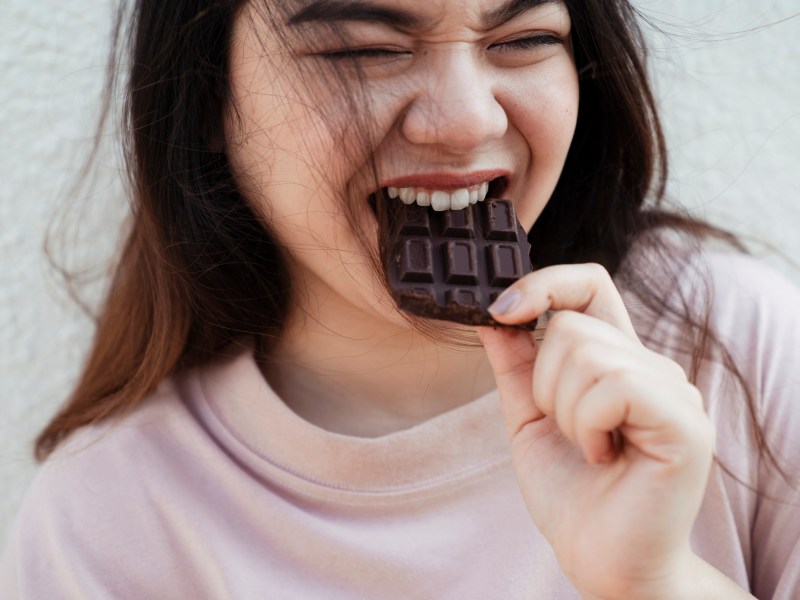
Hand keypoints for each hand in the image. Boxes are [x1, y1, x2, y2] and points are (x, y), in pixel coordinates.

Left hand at [478, 263, 716, 599]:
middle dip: (543, 385)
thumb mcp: (528, 417)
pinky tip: (603, 456)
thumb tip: (492, 311)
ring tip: (588, 448)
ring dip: (564, 411)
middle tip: (566, 432)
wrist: (599, 559)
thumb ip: (515, 363)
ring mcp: (673, 391)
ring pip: (588, 354)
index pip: (589, 284)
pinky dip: (587, 426)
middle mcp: (651, 367)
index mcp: (616, 360)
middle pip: (572, 326)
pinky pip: (614, 387)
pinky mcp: (684, 422)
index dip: (544, 283)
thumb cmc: (569, 492)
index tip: (501, 311)